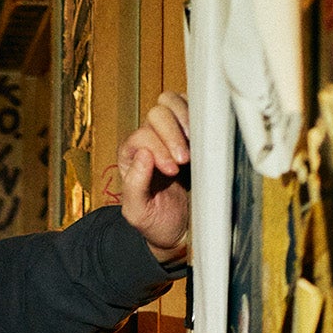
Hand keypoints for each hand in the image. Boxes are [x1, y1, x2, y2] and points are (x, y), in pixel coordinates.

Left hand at [118, 91, 189, 263]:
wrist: (179, 229)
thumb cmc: (156, 220)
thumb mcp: (138, 212)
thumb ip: (134, 186)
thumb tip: (143, 154)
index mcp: (130, 157)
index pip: (141, 136)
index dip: (158, 149)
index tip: (173, 170)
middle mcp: (147, 139)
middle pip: (156, 114)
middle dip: (173, 135)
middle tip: (185, 160)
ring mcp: (168, 132)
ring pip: (170, 102)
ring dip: (185, 119)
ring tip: (194, 144)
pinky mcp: (189, 130)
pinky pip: (189, 107)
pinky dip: (197, 114)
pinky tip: (202, 135)